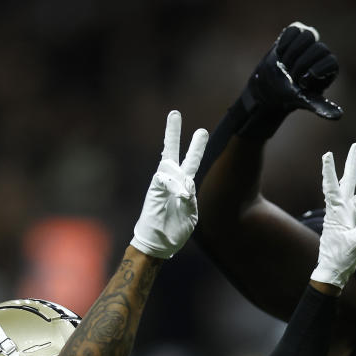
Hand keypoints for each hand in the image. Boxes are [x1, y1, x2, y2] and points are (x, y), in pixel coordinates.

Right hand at [131, 111, 208, 258]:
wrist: (158, 243)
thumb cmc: (174, 230)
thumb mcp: (191, 215)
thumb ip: (191, 199)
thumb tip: (186, 184)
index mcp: (183, 186)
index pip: (190, 162)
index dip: (195, 147)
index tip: (201, 131)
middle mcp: (172, 181)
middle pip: (173, 152)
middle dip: (174, 133)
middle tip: (174, 113)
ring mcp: (161, 184)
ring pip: (168, 160)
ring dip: (172, 137)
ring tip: (173, 115)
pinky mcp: (154, 189)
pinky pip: (164, 179)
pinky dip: (174, 185)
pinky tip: (179, 193)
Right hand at [239, 22, 341, 138]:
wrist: (271, 87)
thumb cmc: (291, 95)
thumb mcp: (306, 101)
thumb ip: (321, 107)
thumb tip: (339, 116)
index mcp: (329, 68)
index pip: (331, 61)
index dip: (316, 70)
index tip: (303, 82)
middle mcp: (322, 53)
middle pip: (320, 48)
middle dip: (302, 64)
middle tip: (292, 76)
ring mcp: (309, 41)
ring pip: (308, 36)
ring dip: (293, 53)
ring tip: (286, 64)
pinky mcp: (296, 33)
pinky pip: (294, 30)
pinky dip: (286, 42)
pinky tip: (280, 53)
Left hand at [311, 143, 355, 288]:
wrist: (334, 272)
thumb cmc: (340, 258)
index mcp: (336, 212)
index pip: (332, 187)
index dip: (329, 171)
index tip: (326, 154)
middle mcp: (342, 209)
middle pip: (347, 182)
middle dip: (352, 164)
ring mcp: (349, 215)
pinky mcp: (354, 221)